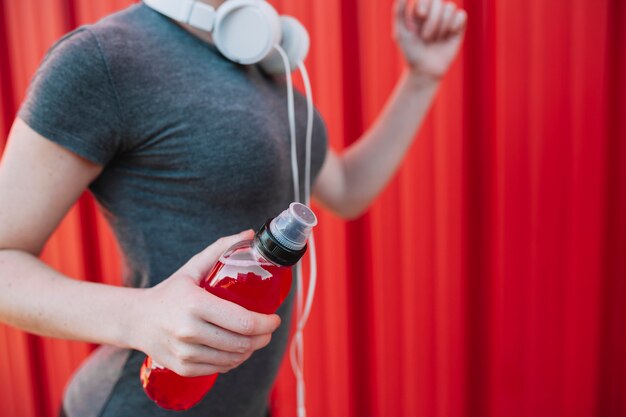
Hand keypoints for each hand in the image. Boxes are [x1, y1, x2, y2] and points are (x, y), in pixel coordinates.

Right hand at [133, 230, 281, 376]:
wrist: (136, 320)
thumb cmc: (171, 292)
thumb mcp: (192, 268)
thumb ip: (221, 249)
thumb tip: (250, 234)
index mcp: (195, 304)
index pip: (243, 321)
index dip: (266, 323)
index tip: (275, 319)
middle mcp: (188, 331)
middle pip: (242, 343)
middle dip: (263, 338)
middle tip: (268, 330)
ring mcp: (185, 353)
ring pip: (233, 359)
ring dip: (250, 350)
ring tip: (254, 339)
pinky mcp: (183, 368)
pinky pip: (219, 369)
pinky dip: (233, 361)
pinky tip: (236, 351)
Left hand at [393, 0, 466, 80]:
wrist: (425, 70)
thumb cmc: (411, 52)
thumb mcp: (401, 32)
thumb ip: (399, 10)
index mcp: (419, 11)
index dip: (424, 3)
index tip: (420, 15)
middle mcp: (433, 13)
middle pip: (438, 0)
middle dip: (432, 20)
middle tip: (426, 37)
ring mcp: (446, 19)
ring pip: (450, 7)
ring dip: (441, 26)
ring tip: (435, 40)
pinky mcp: (458, 27)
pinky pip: (461, 15)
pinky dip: (455, 24)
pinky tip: (449, 35)